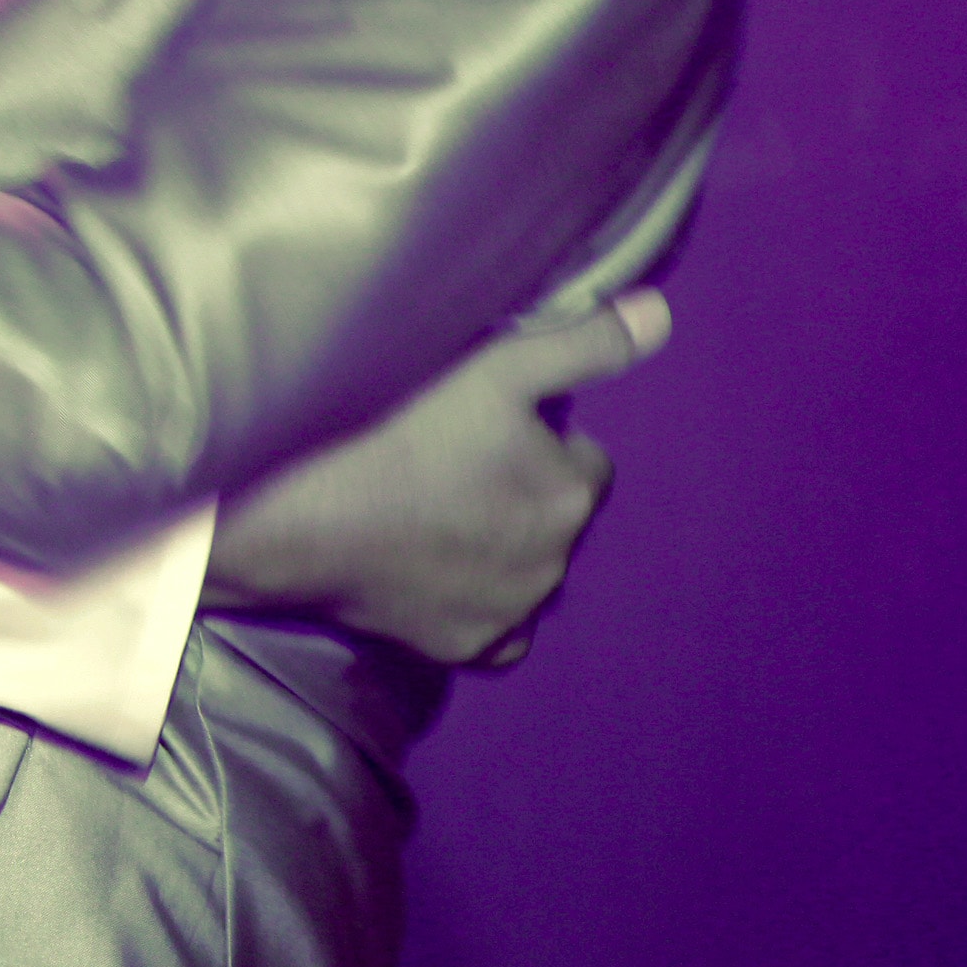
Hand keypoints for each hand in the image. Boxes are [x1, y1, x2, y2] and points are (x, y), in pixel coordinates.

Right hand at [200, 290, 671, 665]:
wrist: (305, 522)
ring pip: (531, 573)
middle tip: (456, 467)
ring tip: (438, 514)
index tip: (489, 430)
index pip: (588, 461)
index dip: (543, 441)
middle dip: (526, 495)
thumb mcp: (495, 367)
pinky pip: (502, 631)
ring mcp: (513, 613)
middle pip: (559, 518)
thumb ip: (582, 345)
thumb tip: (660, 315)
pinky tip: (442, 575)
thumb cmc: (399, 431)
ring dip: (506, 549)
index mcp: (572, 493)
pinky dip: (485, 606)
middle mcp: (557, 562)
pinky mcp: (469, 650)